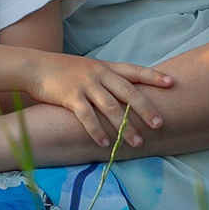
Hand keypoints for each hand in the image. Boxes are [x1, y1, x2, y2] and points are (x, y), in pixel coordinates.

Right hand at [22, 54, 172, 147]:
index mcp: (106, 67)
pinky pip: (87, 117)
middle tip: (160, 124)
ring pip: (110, 108)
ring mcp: (85, 85)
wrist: (36, 66)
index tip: (172, 83)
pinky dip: (97, 131)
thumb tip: (128, 92)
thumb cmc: (65, 70)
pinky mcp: (70, 97)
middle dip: (145, 109)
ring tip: (136, 143)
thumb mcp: (90, 68)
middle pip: (128, 92)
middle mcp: (99, 74)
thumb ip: (108, 78)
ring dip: (124, 127)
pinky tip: (105, 144)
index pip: (135, 70)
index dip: (153, 77)